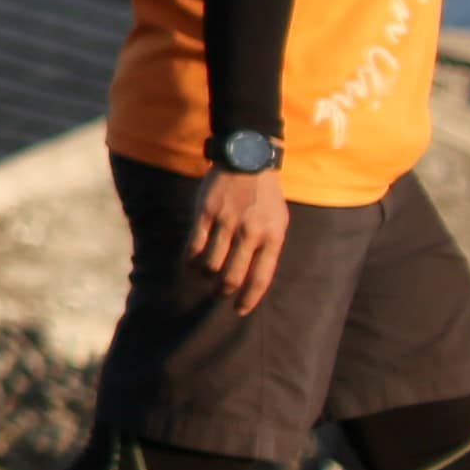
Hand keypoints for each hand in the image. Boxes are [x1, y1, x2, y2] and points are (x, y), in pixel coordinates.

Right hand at [189, 166, 288, 316]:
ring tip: (205, 275)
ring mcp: (226, 222)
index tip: (240, 310)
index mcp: (272, 237)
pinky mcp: (205, 213)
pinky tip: (190, 263)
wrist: (248, 160)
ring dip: (206, 276)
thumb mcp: (278, 222)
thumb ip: (268, 247)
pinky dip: (190, 260)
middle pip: (232, 276)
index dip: (248, 299)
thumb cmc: (266, 196)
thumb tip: (253, 277)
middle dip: (224, 291)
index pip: (260, 278)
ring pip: (210, 264)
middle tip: (220, 293)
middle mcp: (250, 233)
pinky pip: (194, 245)